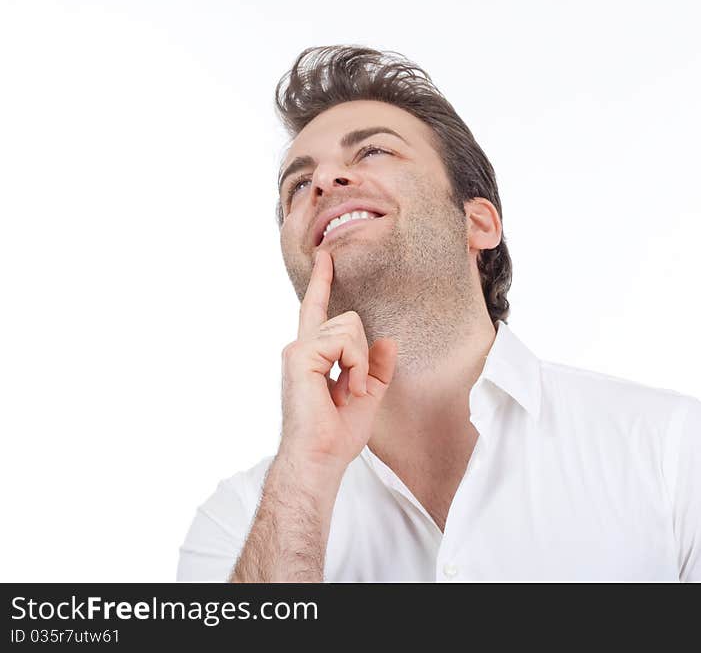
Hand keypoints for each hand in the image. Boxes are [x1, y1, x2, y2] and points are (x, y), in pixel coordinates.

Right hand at [280, 250, 397, 476]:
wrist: (320, 458)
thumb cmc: (336, 435)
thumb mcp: (368, 395)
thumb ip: (377, 367)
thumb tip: (387, 341)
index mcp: (313, 355)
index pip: (317, 310)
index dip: (321, 282)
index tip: (326, 257)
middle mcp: (301, 347)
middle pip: (348, 318)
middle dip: (362, 354)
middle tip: (353, 389)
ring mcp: (298, 350)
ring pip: (349, 326)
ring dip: (359, 363)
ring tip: (347, 391)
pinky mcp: (300, 355)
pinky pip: (344, 341)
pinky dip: (354, 365)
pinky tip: (344, 389)